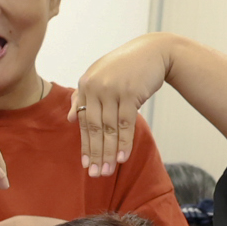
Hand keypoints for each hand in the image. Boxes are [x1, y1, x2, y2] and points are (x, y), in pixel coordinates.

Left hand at [72, 35, 174, 178]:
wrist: (155, 51)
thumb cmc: (127, 67)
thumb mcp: (101, 76)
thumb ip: (84, 96)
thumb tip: (71, 119)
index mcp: (85, 84)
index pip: (83, 120)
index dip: (85, 144)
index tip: (85, 164)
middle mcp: (96, 87)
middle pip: (94, 127)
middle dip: (95, 153)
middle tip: (95, 174)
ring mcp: (112, 90)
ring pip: (109, 128)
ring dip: (108, 152)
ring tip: (107, 171)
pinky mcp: (130, 93)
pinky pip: (125, 123)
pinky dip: (124, 142)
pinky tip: (121, 158)